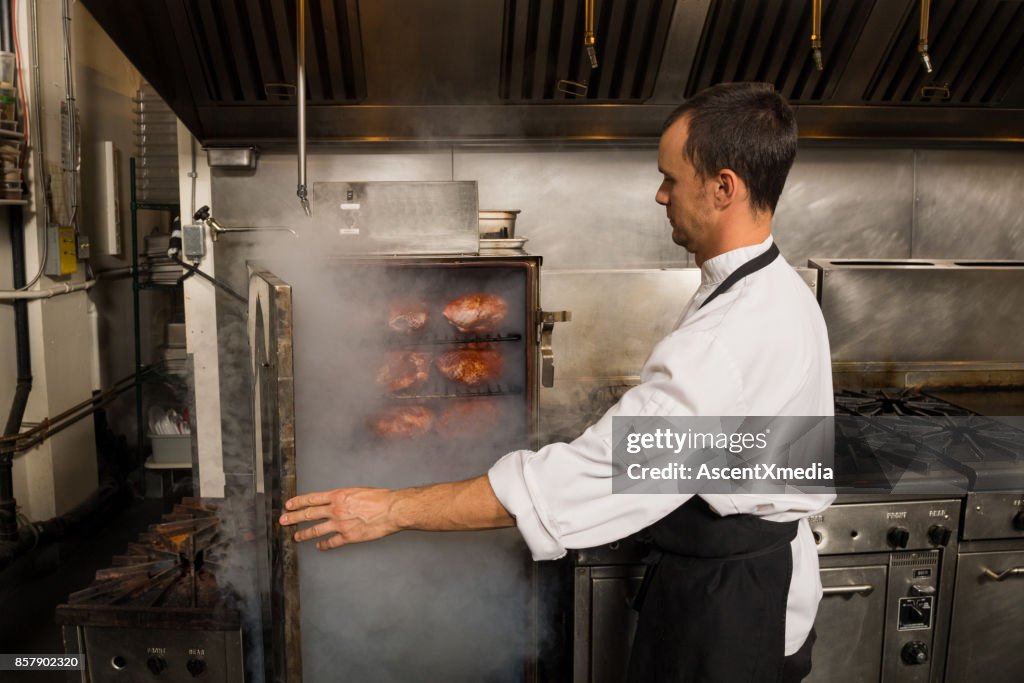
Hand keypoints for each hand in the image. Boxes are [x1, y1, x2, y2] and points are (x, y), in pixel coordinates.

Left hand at [279, 487, 399, 550]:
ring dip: (304, 534)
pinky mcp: (348, 537)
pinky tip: (320, 546)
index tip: (289, 505)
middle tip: (283, 520)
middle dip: (294, 517)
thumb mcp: (358, 491)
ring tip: (296, 537)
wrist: (392, 510)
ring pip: (316, 530)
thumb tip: (338, 501)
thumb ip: (345, 497)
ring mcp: (340, 524)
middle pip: (309, 514)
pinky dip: (324, 545)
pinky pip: (331, 542)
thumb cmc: (380, 499)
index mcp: (338, 496)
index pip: (312, 499)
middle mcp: (336, 510)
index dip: (298, 502)